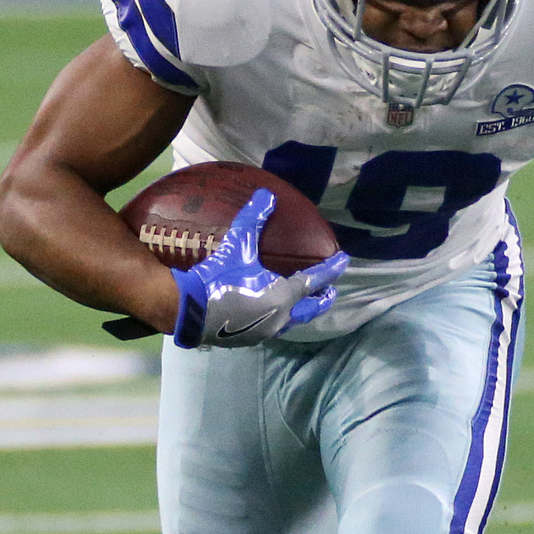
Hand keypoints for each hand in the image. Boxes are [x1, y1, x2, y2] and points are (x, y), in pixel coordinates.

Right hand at [169, 189, 349, 347]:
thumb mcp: (237, 246)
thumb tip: (266, 194)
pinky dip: (278, 320)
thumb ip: (253, 220)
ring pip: (291, 323)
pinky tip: (269, 315)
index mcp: (284, 295)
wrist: (189, 311)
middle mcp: (280, 317)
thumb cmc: (219, 278)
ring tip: (301, 305)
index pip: (315, 280)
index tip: (344, 261)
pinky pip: (271, 329)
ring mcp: (264, 332)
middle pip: (310, 310)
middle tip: (330, 292)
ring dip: (300, 312)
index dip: (331, 269)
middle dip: (322, 300)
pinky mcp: (247, 340)